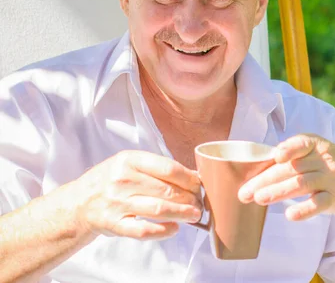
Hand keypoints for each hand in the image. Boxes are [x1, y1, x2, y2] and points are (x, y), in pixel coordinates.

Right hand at [68, 150, 201, 239]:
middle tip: (200, 203)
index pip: (169, 168)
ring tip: (194, 215)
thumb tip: (193, 176)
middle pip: (167, 190)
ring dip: (182, 213)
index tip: (199, 184)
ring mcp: (117, 203)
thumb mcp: (129, 164)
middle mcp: (123, 180)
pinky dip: (163, 231)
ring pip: (159, 209)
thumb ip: (157, 168)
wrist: (78, 203)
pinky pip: (143, 230)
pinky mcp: (114, 224)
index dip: (189, 178)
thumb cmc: (110, 181)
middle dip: (190, 197)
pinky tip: (174, 228)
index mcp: (129, 160)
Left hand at [238, 134, 334, 220]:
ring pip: (303, 185)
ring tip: (259, 199)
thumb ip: (288, 156)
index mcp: (315, 145)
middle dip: (267, 180)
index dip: (289, 149)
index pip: (302, 144)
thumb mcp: (311, 153)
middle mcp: (325, 160)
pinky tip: (290, 215)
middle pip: (293, 169)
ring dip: (279, 192)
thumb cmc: (321, 165)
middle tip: (246, 192)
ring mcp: (331, 179)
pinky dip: (305, 210)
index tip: (276, 156)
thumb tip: (253, 168)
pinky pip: (319, 204)